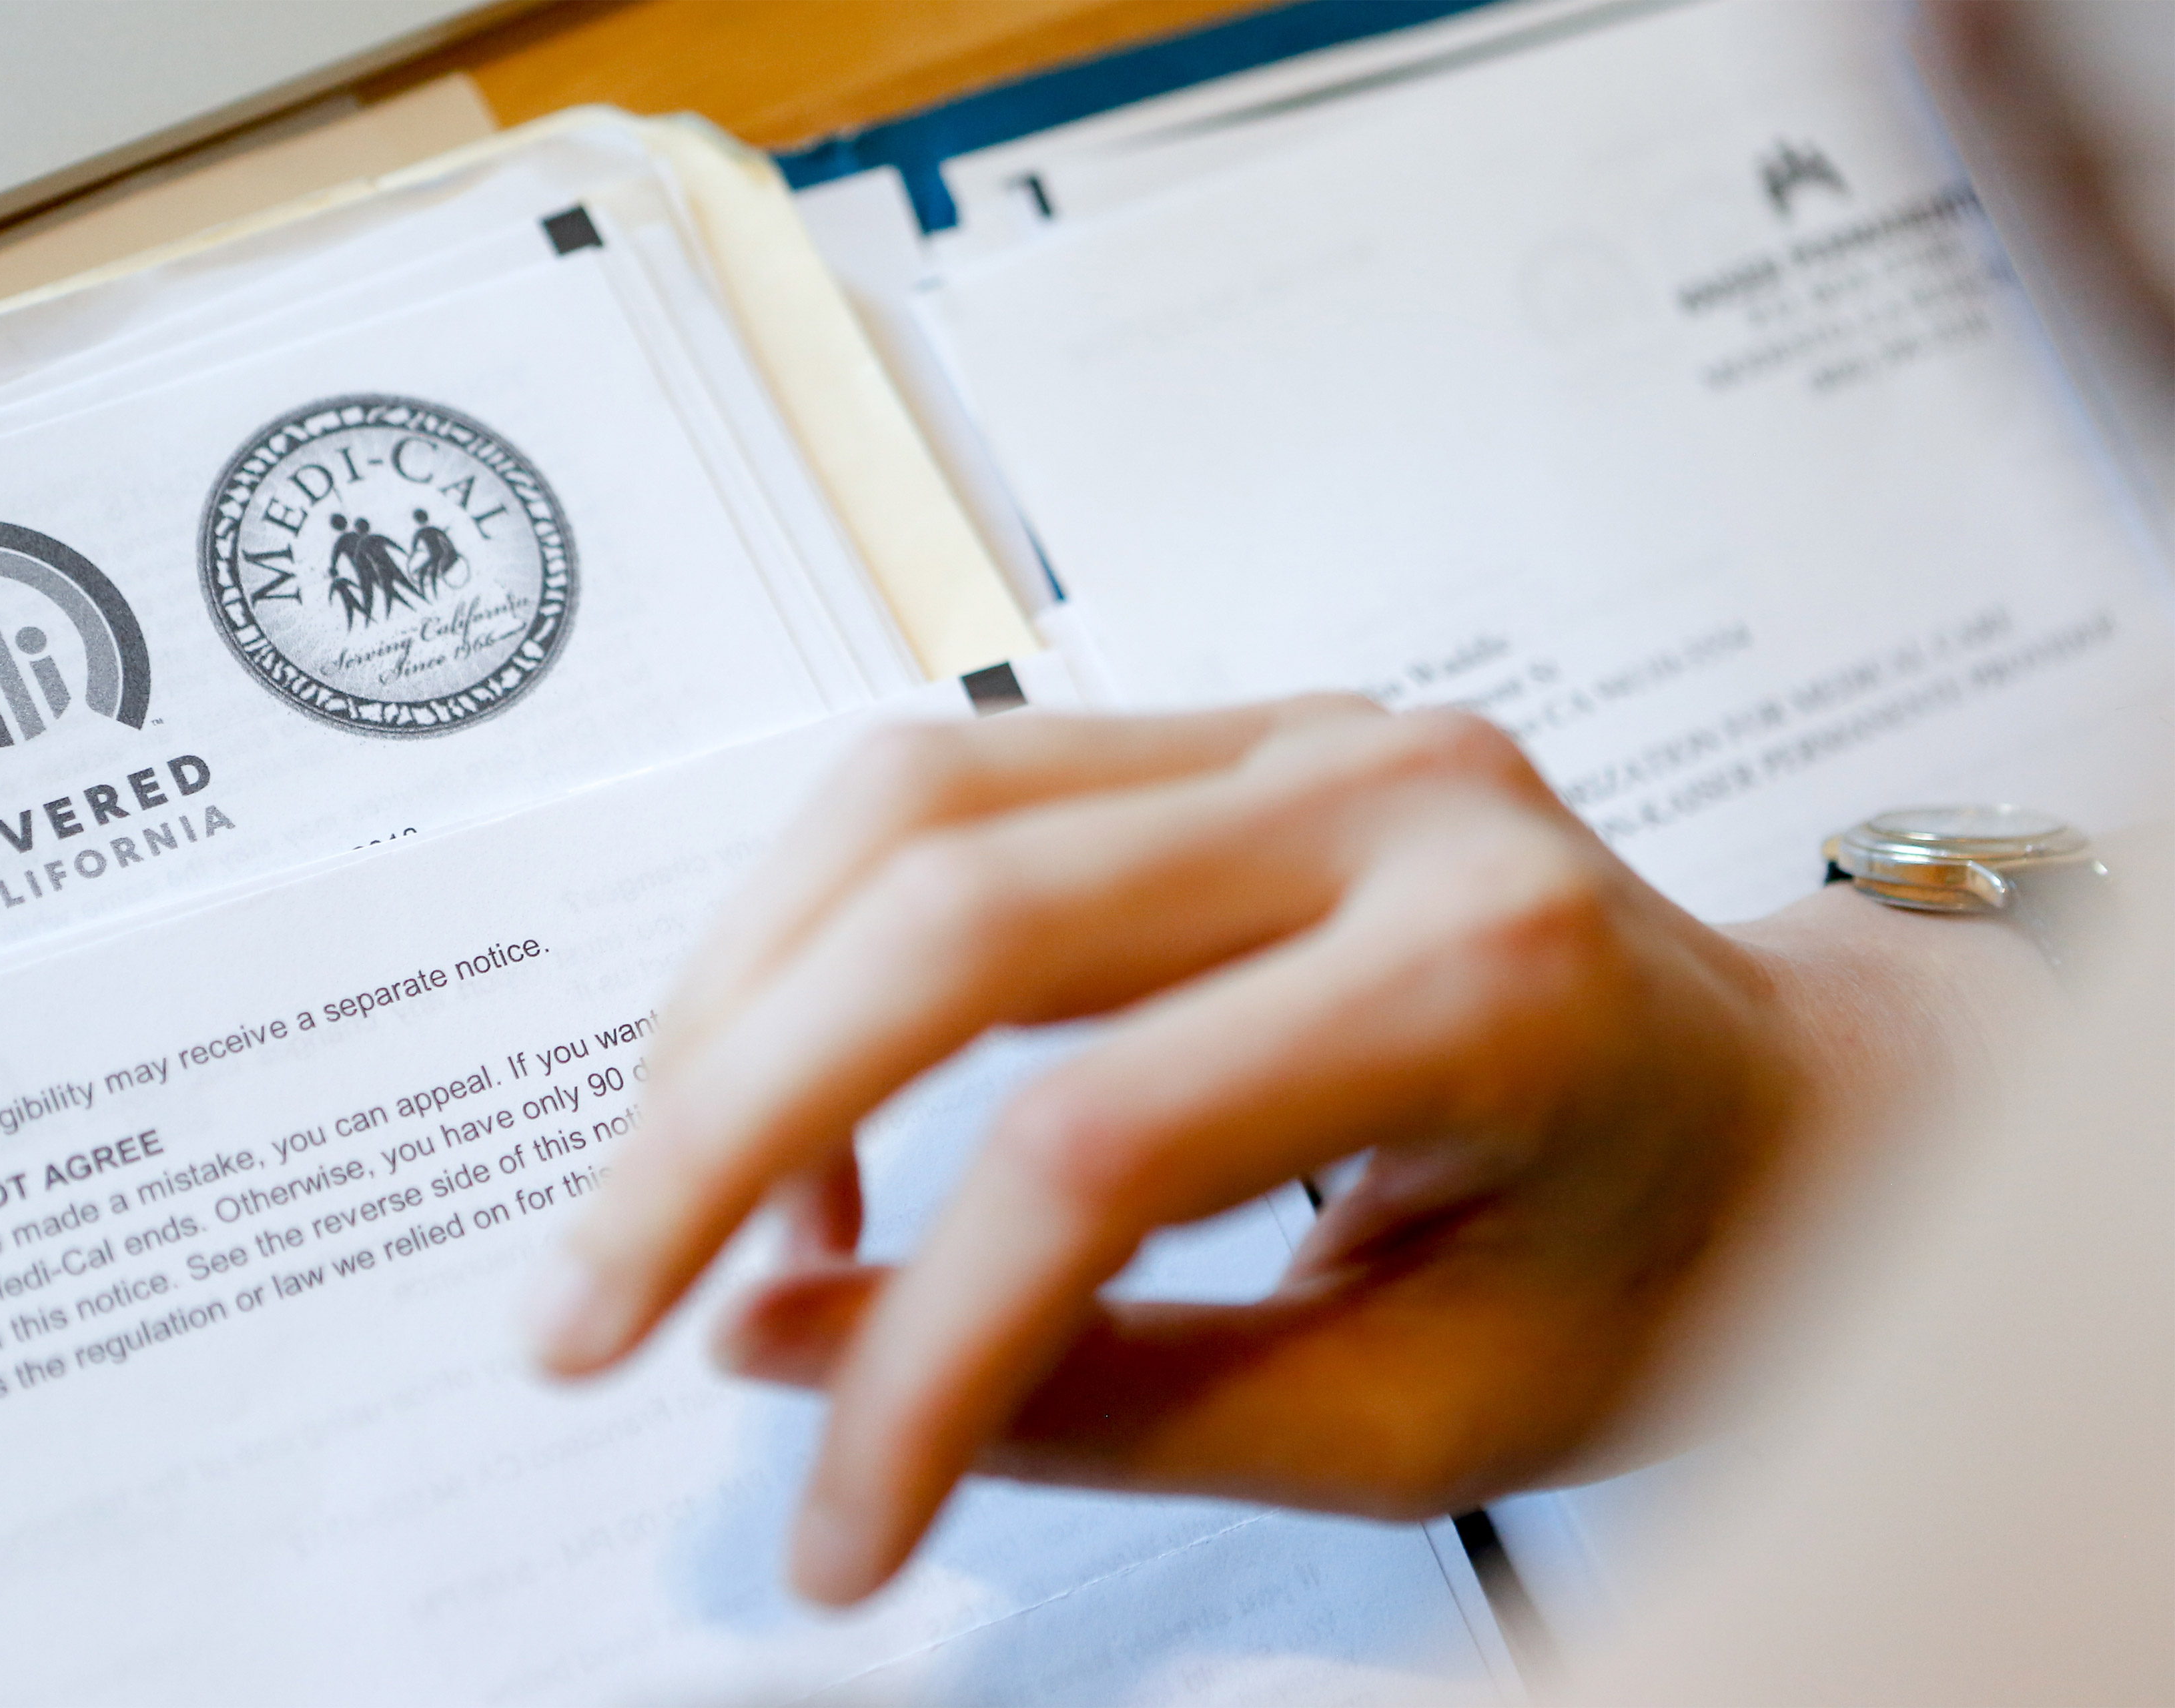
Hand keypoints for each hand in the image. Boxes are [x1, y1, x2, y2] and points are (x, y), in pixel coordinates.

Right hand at [525, 695, 2039, 1603]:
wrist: (1790, 1109)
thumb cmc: (1651, 1269)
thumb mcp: (1412, 1414)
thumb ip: (1094, 1398)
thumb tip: (783, 1353)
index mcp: (1488, 985)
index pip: (1099, 1154)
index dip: (919, 1362)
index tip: (833, 1533)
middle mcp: (1390, 804)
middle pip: (956, 917)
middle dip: (720, 1130)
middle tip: (587, 1319)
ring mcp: (1308, 734)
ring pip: (913, 802)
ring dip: (741, 1006)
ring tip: (683, 1203)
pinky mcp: (1237, 731)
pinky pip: (954, 782)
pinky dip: (823, 933)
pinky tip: (797, 1079)